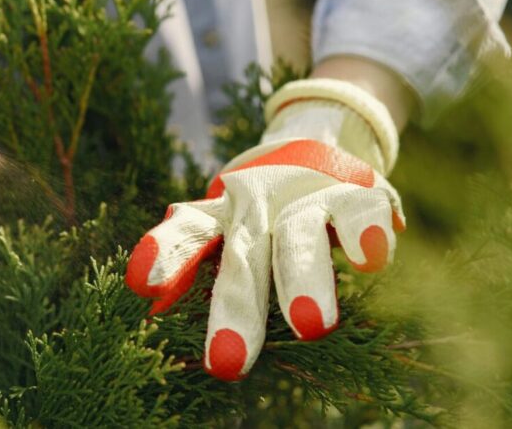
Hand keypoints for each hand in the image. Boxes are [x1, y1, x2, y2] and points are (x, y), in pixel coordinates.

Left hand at [126, 79, 404, 380]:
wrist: (315, 147)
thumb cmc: (258, 212)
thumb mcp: (222, 230)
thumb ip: (189, 258)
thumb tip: (149, 304)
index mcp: (220, 217)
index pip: (188, 234)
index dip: (166, 254)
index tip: (142, 284)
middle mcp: (258, 206)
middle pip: (244, 257)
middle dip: (237, 310)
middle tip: (227, 364)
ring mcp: (307, 199)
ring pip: (300, 237)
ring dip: (303, 278)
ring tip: (311, 327)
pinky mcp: (357, 195)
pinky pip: (359, 212)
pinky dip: (364, 233)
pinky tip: (369, 258)